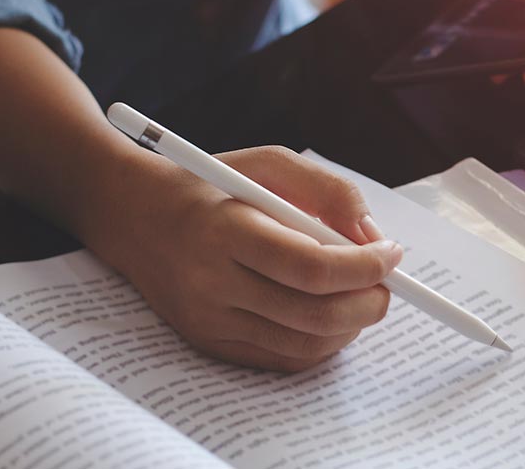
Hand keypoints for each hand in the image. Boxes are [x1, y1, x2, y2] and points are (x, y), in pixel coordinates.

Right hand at [86, 146, 400, 371]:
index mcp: (226, 231)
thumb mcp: (267, 164)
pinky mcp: (209, 344)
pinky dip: (321, 342)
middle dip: (368, 302)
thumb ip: (327, 191)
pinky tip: (332, 314)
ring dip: (351, 325)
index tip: (391, 253)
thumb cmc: (212, 185)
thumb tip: (373, 237)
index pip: (312, 268)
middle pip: (314, 314)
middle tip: (387, 281)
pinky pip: (282, 359)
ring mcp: (209, 321)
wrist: (132, 216)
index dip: (365, 267)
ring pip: (304, 344)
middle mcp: (212, 283)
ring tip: (362, 294)